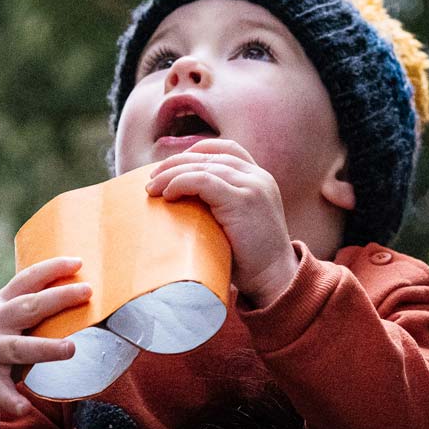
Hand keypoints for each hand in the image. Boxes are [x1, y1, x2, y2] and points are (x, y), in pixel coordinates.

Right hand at [0, 257, 91, 428]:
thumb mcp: (7, 318)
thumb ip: (34, 308)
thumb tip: (82, 295)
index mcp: (2, 303)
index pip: (27, 279)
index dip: (52, 268)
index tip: (78, 262)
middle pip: (28, 308)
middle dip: (58, 298)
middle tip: (87, 292)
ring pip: (19, 348)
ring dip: (46, 348)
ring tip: (71, 348)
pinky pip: (1, 391)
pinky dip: (12, 400)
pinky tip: (25, 407)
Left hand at [145, 139, 298, 307]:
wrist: (275, 279)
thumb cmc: (252, 260)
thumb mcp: (241, 223)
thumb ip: (222, 206)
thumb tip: (182, 206)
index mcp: (259, 179)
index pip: (227, 149)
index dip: (197, 152)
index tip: (173, 166)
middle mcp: (258, 177)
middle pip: (210, 155)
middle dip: (177, 163)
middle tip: (153, 178)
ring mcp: (252, 186)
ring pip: (203, 166)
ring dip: (172, 174)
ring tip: (152, 187)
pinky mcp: (242, 200)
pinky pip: (203, 181)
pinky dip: (181, 183)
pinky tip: (168, 194)